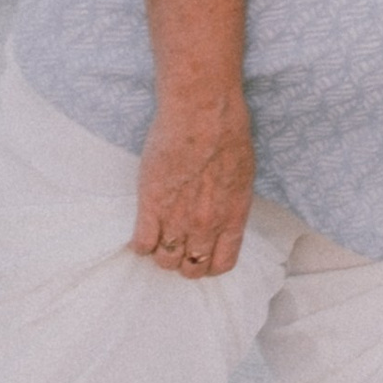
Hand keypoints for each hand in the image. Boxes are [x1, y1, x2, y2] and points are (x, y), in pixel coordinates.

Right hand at [132, 94, 257, 274]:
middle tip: (177, 247)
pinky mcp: (151, 205)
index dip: (209, 264)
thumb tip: (220, 217)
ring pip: (165, 260)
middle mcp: (206, 226)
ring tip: (159, 238)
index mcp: (232, 219)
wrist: (203, 115)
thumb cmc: (227, 136)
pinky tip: (143, 231)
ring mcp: (177, 218)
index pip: (221, 264)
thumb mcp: (242, 177)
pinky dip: (140, 244)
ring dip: (162, 253)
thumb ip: (230, 205)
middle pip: (191, 267)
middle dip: (184, 261)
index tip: (201, 255)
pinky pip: (142, 243)